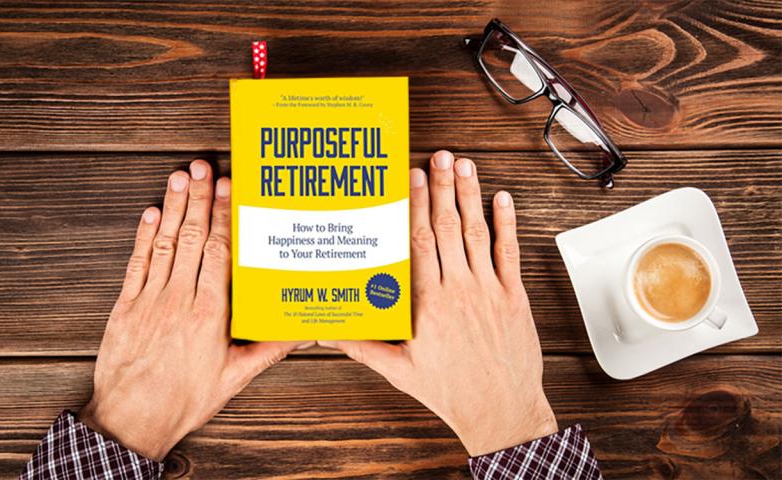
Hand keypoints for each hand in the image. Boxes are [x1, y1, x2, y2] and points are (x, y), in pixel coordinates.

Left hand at [80, 160, 306, 460]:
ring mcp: (150, 300)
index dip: (223, 215)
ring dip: (174, 207)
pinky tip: (152, 212)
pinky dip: (144, 236)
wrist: (133, 420)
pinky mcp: (126, 307)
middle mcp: (180, 300)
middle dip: (199, 199)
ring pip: (165, 244)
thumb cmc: (185, 400)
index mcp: (211, 314)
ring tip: (180, 176)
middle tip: (203, 166)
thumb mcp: (235, 377)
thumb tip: (305, 332)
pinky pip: (137, 264)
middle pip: (192, 238)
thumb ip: (271, 349)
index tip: (227, 187)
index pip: (219, 252)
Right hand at [319, 150, 556, 455]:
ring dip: (470, 195)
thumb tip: (329, 334)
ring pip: (477, 232)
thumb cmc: (451, 392)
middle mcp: (458, 290)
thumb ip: (363, 346)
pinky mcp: (515, 297)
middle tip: (438, 157)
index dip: (414, 205)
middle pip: (446, 227)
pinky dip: (507, 223)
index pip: (418, 243)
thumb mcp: (400, 371)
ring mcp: (489, 290)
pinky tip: (502, 198)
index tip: (411, 179)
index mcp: (428, 304)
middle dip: (441, 187)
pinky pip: (510, 253)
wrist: (500, 411)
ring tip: (465, 165)